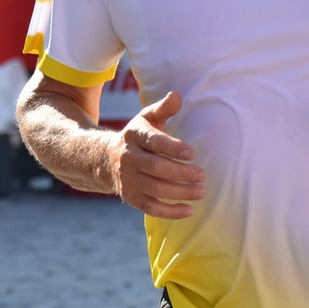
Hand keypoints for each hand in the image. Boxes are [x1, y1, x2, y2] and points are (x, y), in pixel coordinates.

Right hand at [108, 92, 204, 218]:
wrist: (106, 159)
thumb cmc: (138, 137)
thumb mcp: (147, 118)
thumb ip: (163, 108)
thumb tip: (177, 95)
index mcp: (134, 136)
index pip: (153, 142)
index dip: (172, 148)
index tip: (192, 152)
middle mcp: (128, 158)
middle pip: (156, 168)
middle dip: (181, 173)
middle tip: (203, 176)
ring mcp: (128, 179)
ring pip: (154, 189)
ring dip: (180, 192)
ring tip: (202, 192)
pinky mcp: (130, 197)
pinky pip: (150, 208)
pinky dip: (170, 212)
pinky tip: (189, 210)